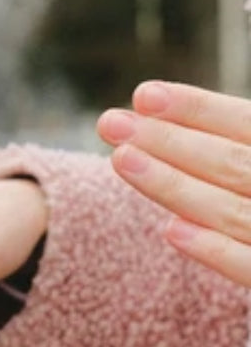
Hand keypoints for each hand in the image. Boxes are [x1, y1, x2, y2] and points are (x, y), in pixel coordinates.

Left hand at [97, 81, 250, 286]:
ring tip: (121, 160)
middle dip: (169, 141)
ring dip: (175, 186)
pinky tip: (172, 232)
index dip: (200, 109)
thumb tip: (158, 114)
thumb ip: (238, 149)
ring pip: (235, 212)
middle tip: (110, 123)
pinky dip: (216, 251)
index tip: (143, 95)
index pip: (250, 126)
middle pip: (236, 165)